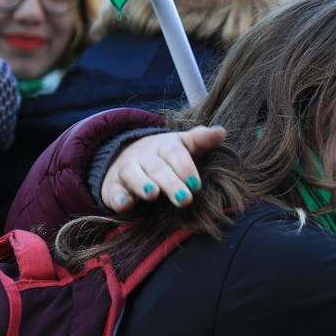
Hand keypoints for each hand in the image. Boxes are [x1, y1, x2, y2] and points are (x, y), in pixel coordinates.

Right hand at [100, 126, 226, 212]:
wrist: (125, 156)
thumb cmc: (164, 156)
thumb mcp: (182, 146)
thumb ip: (201, 140)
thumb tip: (222, 131)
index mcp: (165, 146)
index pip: (176, 153)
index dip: (185, 168)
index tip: (196, 185)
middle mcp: (145, 156)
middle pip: (158, 168)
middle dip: (170, 183)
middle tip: (184, 199)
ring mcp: (127, 170)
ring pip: (133, 175)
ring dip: (142, 184)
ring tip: (153, 194)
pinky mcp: (113, 187)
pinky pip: (114, 192)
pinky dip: (119, 198)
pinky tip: (125, 204)